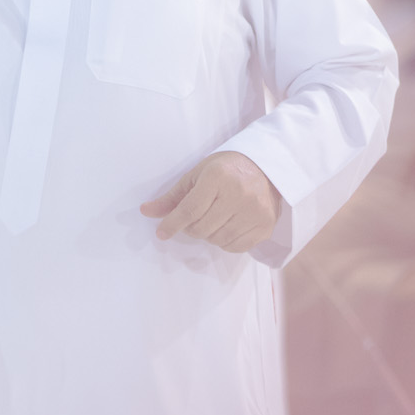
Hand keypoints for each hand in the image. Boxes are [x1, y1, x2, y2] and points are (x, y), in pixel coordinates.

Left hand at [141, 151, 281, 254]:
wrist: (267, 167)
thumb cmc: (227, 169)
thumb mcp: (197, 174)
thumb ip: (173, 196)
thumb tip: (146, 211)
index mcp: (218, 177)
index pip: (189, 209)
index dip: (172, 224)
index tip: (161, 233)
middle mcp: (239, 194)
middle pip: (202, 228)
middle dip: (190, 228)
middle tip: (193, 218)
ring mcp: (255, 212)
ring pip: (217, 240)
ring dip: (208, 235)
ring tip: (212, 219)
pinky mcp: (266, 226)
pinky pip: (235, 247)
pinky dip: (225, 242)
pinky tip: (226, 226)